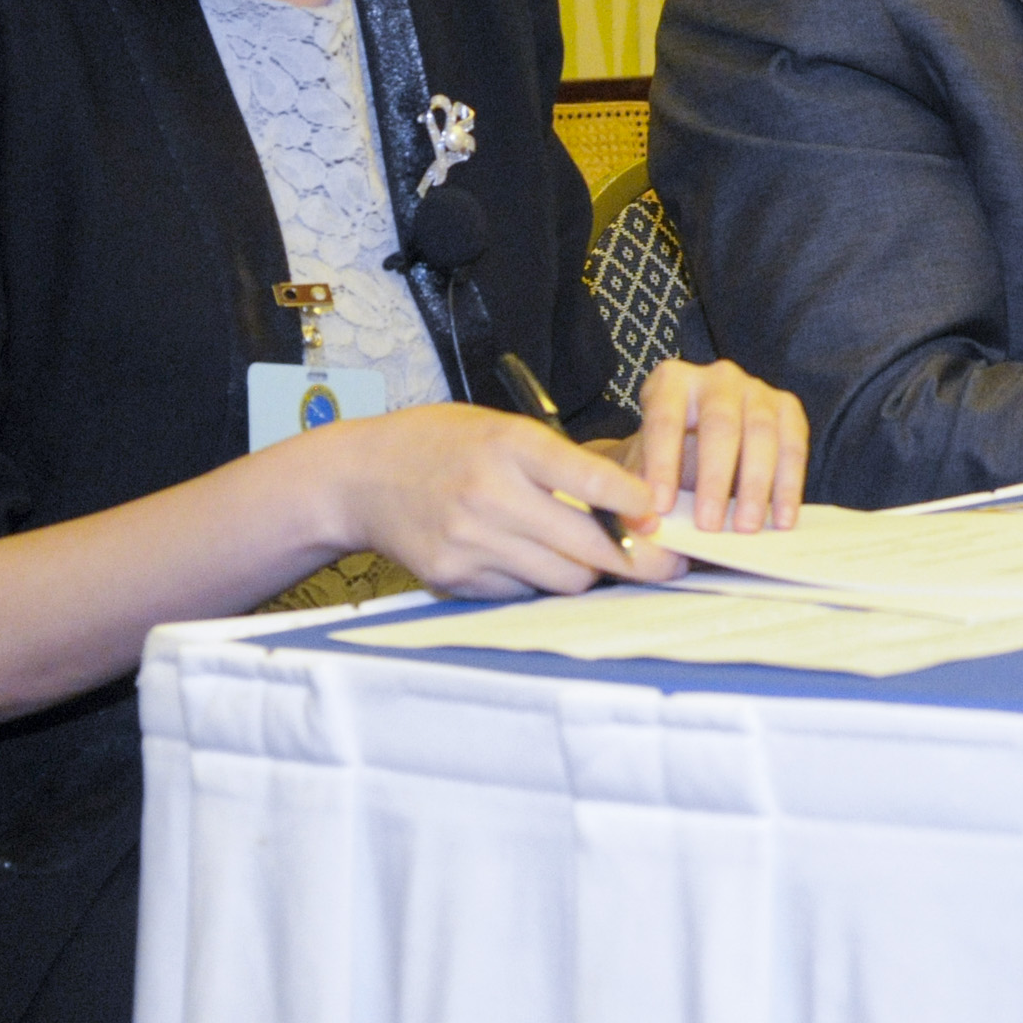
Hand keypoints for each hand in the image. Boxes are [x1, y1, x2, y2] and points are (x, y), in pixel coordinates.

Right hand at [321, 404, 681, 599]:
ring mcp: (470, 542)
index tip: (661, 513)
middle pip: (587, 546)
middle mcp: (490, 495)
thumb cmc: (441, 445)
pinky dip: (539, 582)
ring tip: (594, 558)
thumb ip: (559, 462)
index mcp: (509, 446)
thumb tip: (631, 504)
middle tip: (664, 562)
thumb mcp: (501, 429)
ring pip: (563, 579)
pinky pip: (523, 592)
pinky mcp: (454, 577)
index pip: (589, 477)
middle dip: (633, 557)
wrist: (358, 478)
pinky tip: (531, 559)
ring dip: (587, 573)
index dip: (634, 501)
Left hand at [615, 359, 806, 534]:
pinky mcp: (787, 407)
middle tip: (709, 525)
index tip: (661, 508)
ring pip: (761, 434)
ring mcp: (757, 389)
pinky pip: (793, 446)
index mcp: (671, 382)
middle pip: (720, 425)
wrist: (698, 442)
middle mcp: (717, 378)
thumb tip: (643, 520)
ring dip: (755, 486)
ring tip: (746, 528)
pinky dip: (789, 486)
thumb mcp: (644, 464)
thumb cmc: (669, 455)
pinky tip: (782, 519)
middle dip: (714, 479)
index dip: (663, 465)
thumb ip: (640, 487)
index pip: (665, 421)